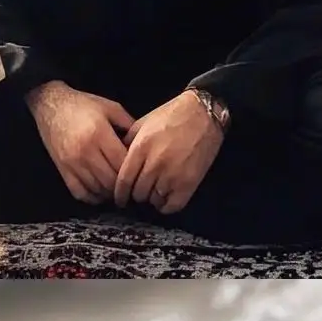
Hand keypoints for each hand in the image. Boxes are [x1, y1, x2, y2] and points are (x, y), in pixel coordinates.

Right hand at [25, 81, 133, 204]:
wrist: (50, 104)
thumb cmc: (83, 105)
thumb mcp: (111, 108)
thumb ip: (130, 126)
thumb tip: (145, 145)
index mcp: (99, 134)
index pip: (122, 163)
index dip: (134, 169)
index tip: (142, 170)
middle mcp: (85, 152)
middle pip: (111, 180)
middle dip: (125, 184)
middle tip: (133, 183)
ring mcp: (71, 163)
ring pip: (98, 189)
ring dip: (111, 192)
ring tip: (119, 187)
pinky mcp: (62, 170)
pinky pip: (80, 192)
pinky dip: (93, 197)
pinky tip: (102, 191)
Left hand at [113, 90, 225, 215]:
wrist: (203, 114)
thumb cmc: (172, 116)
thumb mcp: (143, 124)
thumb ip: (128, 143)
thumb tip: (118, 162)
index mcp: (141, 148)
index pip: (124, 181)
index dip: (119, 194)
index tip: (119, 199)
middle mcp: (156, 163)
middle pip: (138, 193)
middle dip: (135, 194)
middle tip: (138, 192)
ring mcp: (174, 174)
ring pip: (154, 200)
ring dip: (151, 198)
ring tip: (153, 193)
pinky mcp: (190, 182)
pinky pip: (173, 205)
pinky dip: (167, 206)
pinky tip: (165, 199)